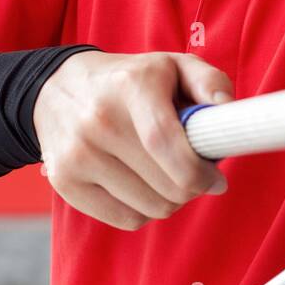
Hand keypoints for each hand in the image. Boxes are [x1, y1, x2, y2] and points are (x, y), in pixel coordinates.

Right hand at [32, 50, 232, 229]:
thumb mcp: (172, 65)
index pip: (164, 141)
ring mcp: (77, 154)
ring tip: (166, 175)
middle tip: (194, 172)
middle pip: (165, 184)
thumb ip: (210, 81)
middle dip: (192, 187)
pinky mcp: (64, 181)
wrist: (57, 89)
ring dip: (171, 200)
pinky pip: (126, 219)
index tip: (216, 179)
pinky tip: (141, 186)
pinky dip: (144, 211)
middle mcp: (99, 120)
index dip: (198, 171)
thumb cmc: (129, 81)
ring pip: (150, 207)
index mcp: (132, 85)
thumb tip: (226, 110)